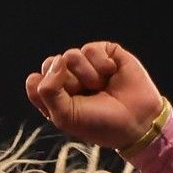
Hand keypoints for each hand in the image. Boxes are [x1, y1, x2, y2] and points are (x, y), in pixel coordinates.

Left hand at [24, 40, 168, 153]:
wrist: (136, 120)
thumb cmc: (99, 124)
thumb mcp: (65, 116)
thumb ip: (48, 91)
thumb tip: (57, 59)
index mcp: (55, 96)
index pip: (35, 81)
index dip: (46, 89)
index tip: (63, 102)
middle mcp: (68, 78)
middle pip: (50, 64)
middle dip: (68, 83)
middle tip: (85, 95)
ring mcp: (86, 65)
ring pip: (71, 55)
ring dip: (86, 74)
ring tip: (100, 86)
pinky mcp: (105, 53)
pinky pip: (91, 49)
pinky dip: (101, 64)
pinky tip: (111, 74)